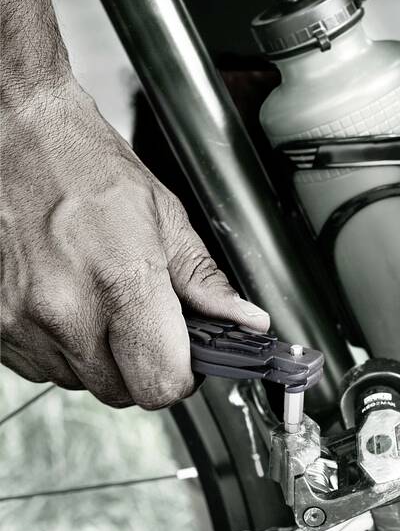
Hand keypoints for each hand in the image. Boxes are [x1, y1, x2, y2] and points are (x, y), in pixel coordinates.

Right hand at [1, 79, 268, 408]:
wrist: (14, 139)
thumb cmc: (84, 167)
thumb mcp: (164, 216)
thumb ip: (205, 282)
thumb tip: (245, 322)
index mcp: (121, 280)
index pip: (161, 381)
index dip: (182, 375)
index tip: (187, 357)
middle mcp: (66, 311)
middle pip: (123, 391)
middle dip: (142, 364)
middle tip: (145, 321)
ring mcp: (23, 323)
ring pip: (81, 382)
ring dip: (100, 357)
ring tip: (98, 298)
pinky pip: (42, 368)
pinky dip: (62, 347)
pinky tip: (67, 301)